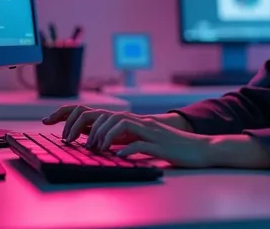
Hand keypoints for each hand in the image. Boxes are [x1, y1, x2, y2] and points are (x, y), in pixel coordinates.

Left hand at [43, 105, 211, 166]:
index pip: (107, 114)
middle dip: (91, 128)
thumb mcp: (147, 142)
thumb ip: (130, 140)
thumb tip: (108, 146)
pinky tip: (120, 156)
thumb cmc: (175, 148)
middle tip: (80, 144)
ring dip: (106, 136)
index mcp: (138, 122)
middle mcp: (143, 123)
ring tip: (97, 149)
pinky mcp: (161, 145)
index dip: (87, 119)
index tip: (67, 132)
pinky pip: (140, 143)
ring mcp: (152, 132)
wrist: (201, 149)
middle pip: (111, 115)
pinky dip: (127, 148)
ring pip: (122, 124)